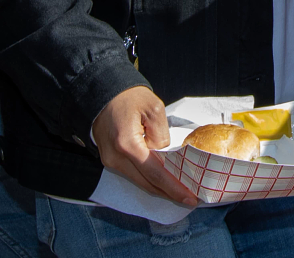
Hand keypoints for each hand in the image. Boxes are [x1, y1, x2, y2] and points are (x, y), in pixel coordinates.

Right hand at [92, 86, 199, 206]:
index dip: (173, 188)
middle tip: (190, 199)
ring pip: (139, 181)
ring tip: (180, 192)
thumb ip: (162, 136)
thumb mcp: (154, 109)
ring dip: (159, 187)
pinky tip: (163, 180)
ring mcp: (110, 161)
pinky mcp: (110, 161)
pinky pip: (132, 174)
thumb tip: (164, 158)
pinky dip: (149, 179)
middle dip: (169, 192)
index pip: (155, 173)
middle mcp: (115, 158)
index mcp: (127, 144)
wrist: (103, 94)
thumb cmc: (129, 98)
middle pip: (146, 183)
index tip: (190, 198)